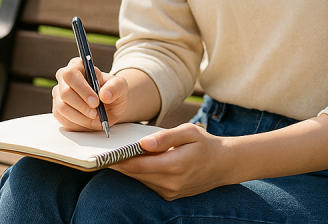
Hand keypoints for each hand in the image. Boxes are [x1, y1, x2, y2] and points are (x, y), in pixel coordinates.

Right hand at [52, 57, 129, 131]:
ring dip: (81, 117)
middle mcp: (64, 79)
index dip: (82, 89)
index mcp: (77, 66)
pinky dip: (78, 124)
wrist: (109, 106)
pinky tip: (90, 122)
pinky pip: (63, 119)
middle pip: (65, 92)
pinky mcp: (58, 110)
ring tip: (96, 119)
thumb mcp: (120, 86)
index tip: (95, 102)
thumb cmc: (112, 91)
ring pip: (62, 107)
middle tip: (96, 114)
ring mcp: (59, 95)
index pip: (71, 74)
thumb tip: (104, 95)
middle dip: (82, 106)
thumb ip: (115, 87)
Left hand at [111, 123, 233, 199]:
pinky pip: (150, 184)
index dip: (119, 161)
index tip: (104, 154)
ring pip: (141, 180)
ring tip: (116, 155)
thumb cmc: (205, 143)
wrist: (224, 165)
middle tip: (103, 153)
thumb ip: (165, 137)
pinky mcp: (170, 195)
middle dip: (120, 164)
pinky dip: (142, 173)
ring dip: (130, 169)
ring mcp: (171, 192)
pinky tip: (136, 162)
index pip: (138, 166)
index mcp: (175, 165)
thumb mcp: (188, 132)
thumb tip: (143, 143)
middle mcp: (171, 183)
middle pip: (136, 174)